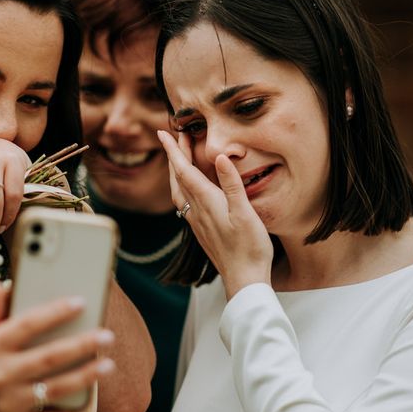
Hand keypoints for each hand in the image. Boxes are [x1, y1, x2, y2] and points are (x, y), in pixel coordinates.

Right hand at [0, 283, 114, 411]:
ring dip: (86, 376)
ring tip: (108, 365)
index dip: (56, 311)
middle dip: (83, 345)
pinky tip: (87, 398)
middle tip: (107, 335)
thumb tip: (6, 285)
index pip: (28, 324)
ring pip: (55, 388)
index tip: (80, 301)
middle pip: (50, 357)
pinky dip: (69, 409)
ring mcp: (6, 405)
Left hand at [157, 130, 272, 297]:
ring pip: (180, 191)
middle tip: (173, 137)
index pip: (184, 170)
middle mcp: (196, 211)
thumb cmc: (249, 247)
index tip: (163, 132)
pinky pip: (185, 202)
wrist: (243, 279)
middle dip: (174, 156)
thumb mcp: (245, 212)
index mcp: (206, 202)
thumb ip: (231, 184)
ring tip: (179, 158)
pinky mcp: (201, 230)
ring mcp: (197, 221)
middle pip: (179, 178)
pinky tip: (190, 189)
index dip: (174, 150)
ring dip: (177, 172)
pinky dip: (184, 187)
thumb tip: (220, 156)